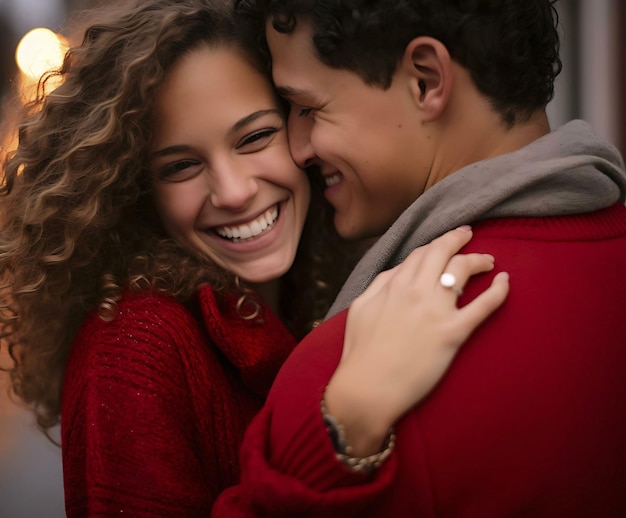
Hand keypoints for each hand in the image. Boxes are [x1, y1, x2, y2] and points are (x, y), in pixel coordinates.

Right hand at [325, 226, 508, 455]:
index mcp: (394, 284)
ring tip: (488, 260)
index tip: (444, 243)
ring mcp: (436, 310)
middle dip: (458, 238)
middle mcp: (417, 290)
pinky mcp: (453, 332)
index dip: (435, 244)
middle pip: (443, 252)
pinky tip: (504, 280)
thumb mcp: (361, 307)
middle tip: (469, 235)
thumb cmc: (361, 351)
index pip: (420, 253)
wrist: (368, 386)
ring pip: (463, 269)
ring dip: (479, 258)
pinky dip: (498, 290)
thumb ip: (380, 284)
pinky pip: (483, 305)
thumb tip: (399, 272)